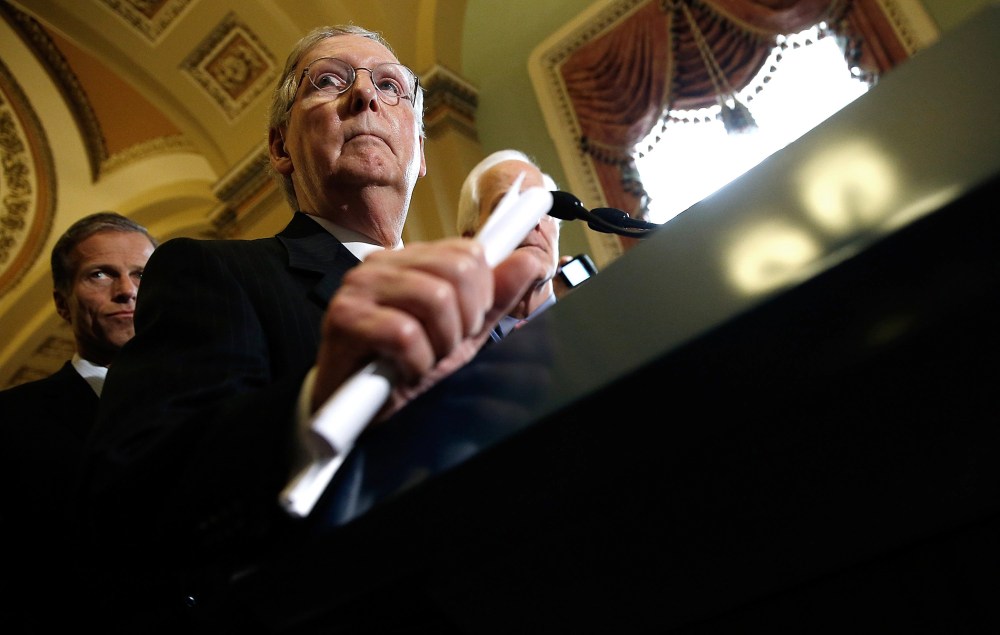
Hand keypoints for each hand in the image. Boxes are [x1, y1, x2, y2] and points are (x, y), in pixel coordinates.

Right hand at [311, 237, 544, 417]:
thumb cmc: (406, 364)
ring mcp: (358, 287)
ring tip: (424, 359)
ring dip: (441, 343)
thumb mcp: (461, 332)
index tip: (468, 324)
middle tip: (444, 345)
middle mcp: (381, 264)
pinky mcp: (344, 319)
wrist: (353, 406)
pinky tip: (403, 371)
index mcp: (408, 259)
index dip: (482, 295)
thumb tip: (531, 259)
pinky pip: (405, 334)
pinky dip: (416, 362)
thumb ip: (496, 297)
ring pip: (435, 298)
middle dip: (465, 320)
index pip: (468, 252)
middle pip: (457, 270)